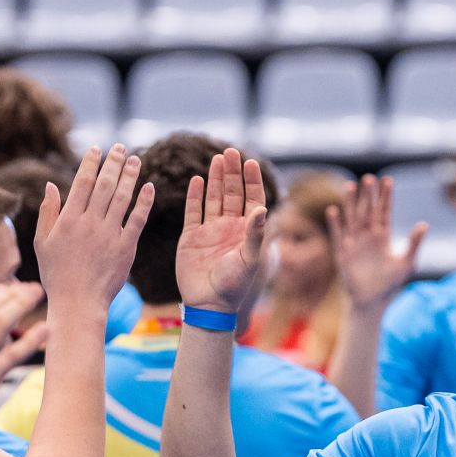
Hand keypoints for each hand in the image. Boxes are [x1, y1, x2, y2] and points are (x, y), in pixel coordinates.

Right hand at [35, 144, 153, 314]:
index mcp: (69, 219)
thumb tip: (50, 184)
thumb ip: (48, 212)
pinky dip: (144, 203)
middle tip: (121, 147)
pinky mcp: (125, 249)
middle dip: (113, 163)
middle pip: (105, 185)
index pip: (82, 182)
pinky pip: (137, 220)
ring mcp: (108, 235)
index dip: (91, 163)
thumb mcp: (43, 243)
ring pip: (122, 198)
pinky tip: (149, 188)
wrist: (78, 303)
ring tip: (136, 160)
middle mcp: (90, 223)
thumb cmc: (57, 275)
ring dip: (130, 176)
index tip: (98, 149)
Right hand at [175, 149, 267, 314]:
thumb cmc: (234, 285)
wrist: (208, 304)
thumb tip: (263, 208)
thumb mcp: (250, 259)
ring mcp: (210, 231)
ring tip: (217, 159)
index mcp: (247, 232)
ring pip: (214, 198)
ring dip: (216, 179)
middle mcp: (230, 228)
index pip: (252, 200)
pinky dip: (195, 195)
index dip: (252, 181)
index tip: (250, 162)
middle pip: (233, 194)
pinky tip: (196, 180)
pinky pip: (193, 211)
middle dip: (232, 173)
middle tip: (230, 152)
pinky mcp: (191, 236)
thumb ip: (256, 233)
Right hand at [327, 175, 426, 312]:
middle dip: (368, 195)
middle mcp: (368, 237)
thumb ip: (414, 244)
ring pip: (352, 219)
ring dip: (351, 204)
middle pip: (368, 211)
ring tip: (350, 186)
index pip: (384, 212)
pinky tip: (333, 211)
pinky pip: (339, 236)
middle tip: (369, 178)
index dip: (386, 197)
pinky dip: (335, 224)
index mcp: (383, 237)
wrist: (371, 302)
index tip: (388, 180)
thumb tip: (424, 224)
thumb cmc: (389, 285)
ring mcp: (354, 244)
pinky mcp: (343, 254)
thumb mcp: (406, 263)